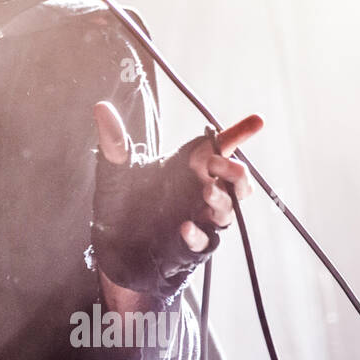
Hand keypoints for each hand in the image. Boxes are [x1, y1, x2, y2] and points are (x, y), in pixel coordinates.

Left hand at [90, 102, 262, 298]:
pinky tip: (184, 227)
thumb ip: (114, 143)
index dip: (238, 134)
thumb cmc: (121, 206)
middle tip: (215, 163)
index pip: (219, 148)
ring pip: (227, 210)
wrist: (111, 250)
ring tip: (206, 191)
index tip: (257, 121)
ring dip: (221, 199)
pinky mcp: (190, 248)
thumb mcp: (115, 173)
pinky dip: (197, 235)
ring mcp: (199, 220)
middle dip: (233, 170)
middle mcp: (199, 192)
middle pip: (235, 180)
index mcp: (188, 169)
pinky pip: (203, 242)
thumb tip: (101, 109)